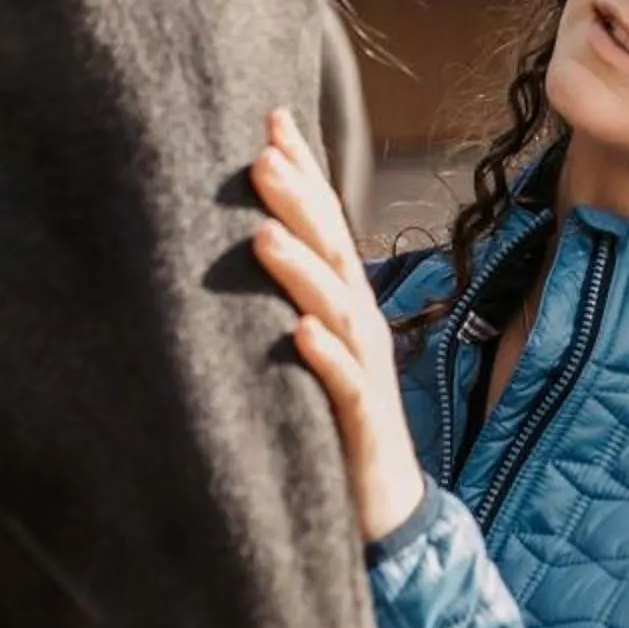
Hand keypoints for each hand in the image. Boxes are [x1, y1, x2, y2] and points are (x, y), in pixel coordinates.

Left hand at [251, 107, 429, 543]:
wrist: (384, 508)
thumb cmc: (337, 420)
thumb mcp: (311, 345)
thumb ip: (290, 296)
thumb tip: (244, 237)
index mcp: (344, 303)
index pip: (324, 224)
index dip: (304, 172)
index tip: (272, 119)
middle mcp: (358, 325)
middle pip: (332, 252)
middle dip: (300, 203)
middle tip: (261, 158)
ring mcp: (364, 371)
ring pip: (335, 310)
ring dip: (302, 271)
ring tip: (264, 236)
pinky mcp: (362, 422)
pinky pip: (344, 384)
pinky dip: (325, 356)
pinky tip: (299, 334)